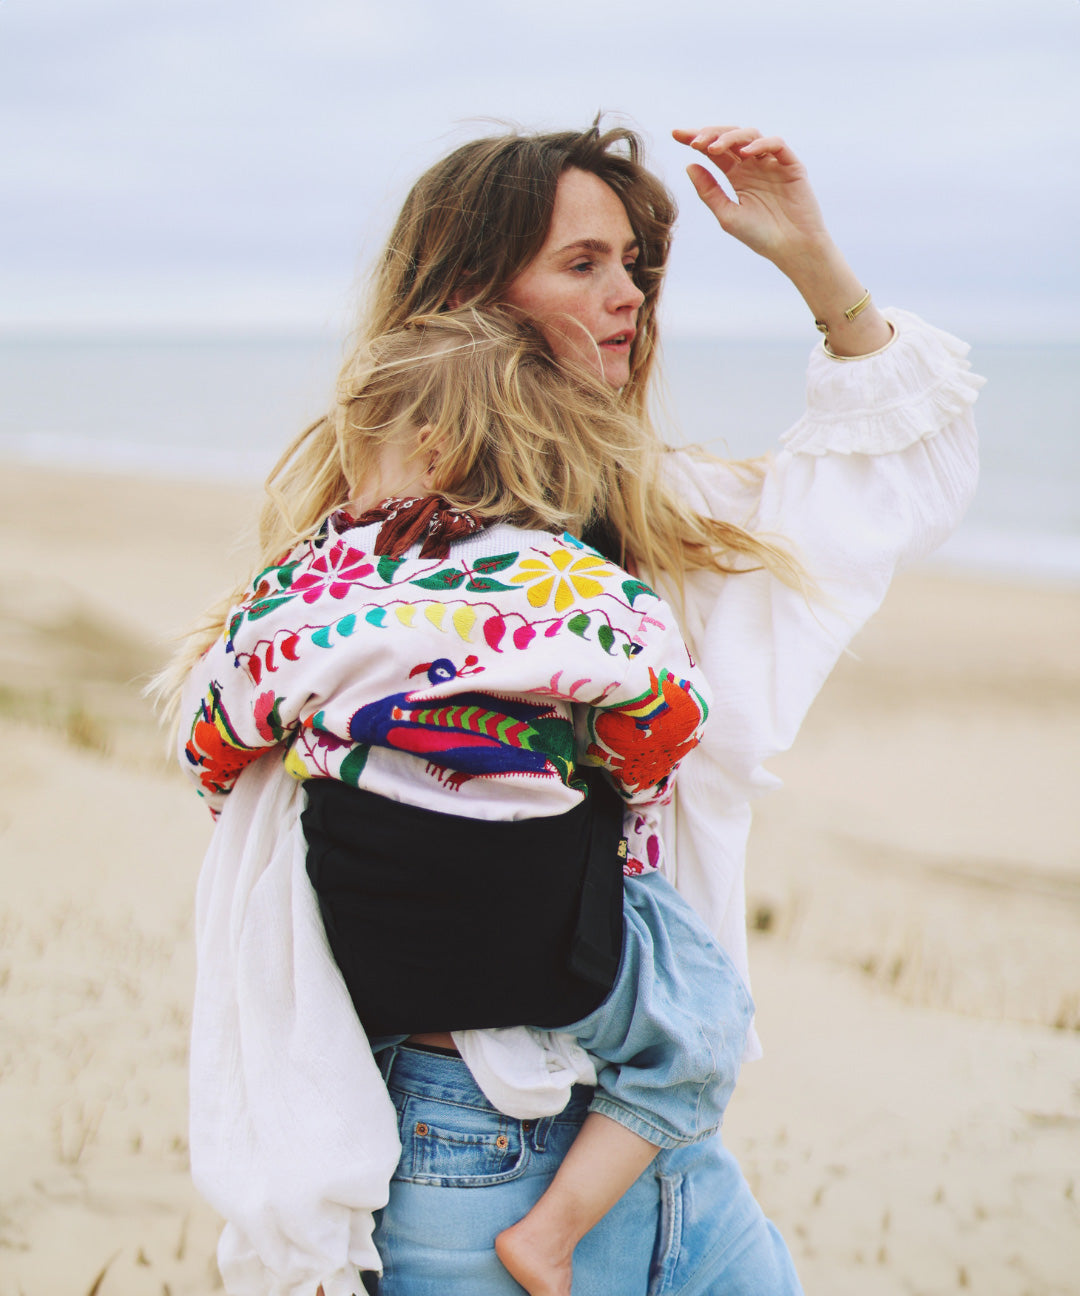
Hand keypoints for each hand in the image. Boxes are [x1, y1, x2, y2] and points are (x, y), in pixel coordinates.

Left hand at [672, 125, 893, 355]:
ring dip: (730, 137)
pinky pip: (776, 144)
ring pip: (750, 135)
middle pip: (729, 137)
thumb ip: (708, 191)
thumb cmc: (759, 236)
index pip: (713, 151)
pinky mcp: (791, 165)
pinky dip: (760, 144)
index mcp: (737, 176)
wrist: (791, 249)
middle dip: (710, 134)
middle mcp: (753, 165)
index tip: (675, 134)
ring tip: (714, 148)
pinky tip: (744, 154)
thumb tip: (689, 165)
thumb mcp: (726, 214)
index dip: (695, 139)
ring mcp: (772, 162)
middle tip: (693, 141)